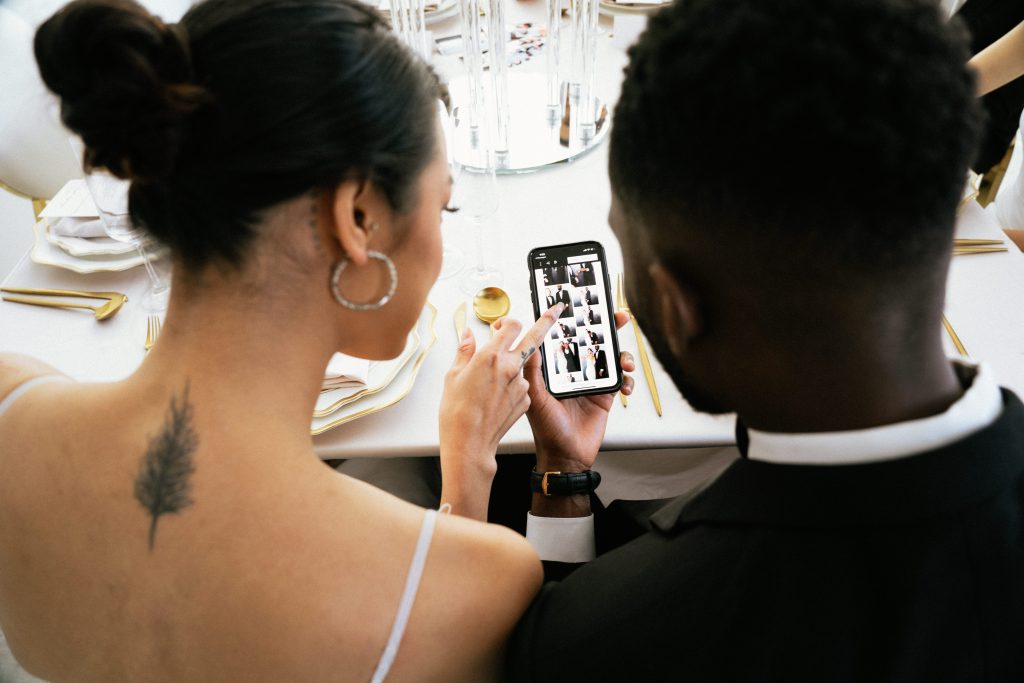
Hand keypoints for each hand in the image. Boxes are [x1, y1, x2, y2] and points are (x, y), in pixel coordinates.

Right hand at [438, 303, 563, 518]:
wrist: (470, 443)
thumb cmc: (457, 412)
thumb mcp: (453, 376)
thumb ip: (465, 351)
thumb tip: (468, 336)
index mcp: (490, 355)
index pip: (512, 325)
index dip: (509, 323)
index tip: (507, 324)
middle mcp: (510, 366)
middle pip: (533, 338)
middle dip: (546, 322)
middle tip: (556, 311)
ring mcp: (521, 384)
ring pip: (522, 366)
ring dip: (512, 368)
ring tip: (489, 387)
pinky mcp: (526, 400)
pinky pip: (522, 386)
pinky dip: (513, 387)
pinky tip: (496, 400)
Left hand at [523, 311, 634, 472]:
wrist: (566, 456)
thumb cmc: (546, 430)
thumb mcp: (536, 398)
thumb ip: (534, 371)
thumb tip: (531, 344)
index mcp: (556, 368)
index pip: (566, 338)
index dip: (575, 321)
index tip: (584, 305)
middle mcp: (574, 371)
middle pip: (593, 342)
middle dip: (608, 328)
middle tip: (619, 317)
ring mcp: (591, 382)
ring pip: (611, 359)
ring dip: (622, 354)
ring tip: (624, 359)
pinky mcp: (606, 396)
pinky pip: (621, 380)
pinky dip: (627, 380)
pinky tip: (625, 385)